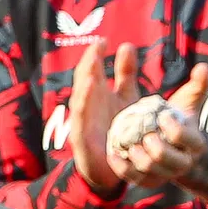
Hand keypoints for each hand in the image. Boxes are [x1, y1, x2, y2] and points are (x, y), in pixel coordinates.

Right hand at [69, 39, 138, 194]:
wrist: (112, 168)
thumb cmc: (118, 130)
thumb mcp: (127, 98)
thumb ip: (126, 74)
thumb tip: (127, 45)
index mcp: (99, 94)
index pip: (96, 70)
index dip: (97, 55)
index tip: (105, 40)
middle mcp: (89, 104)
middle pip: (86, 79)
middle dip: (90, 62)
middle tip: (98, 44)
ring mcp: (83, 120)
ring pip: (81, 96)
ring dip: (85, 80)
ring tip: (93, 63)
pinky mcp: (81, 137)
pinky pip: (81, 118)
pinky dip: (83, 103)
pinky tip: (88, 90)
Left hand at [107, 65, 207, 190]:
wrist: (171, 147)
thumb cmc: (177, 121)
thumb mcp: (186, 104)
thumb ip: (196, 86)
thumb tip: (203, 67)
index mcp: (194, 144)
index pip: (189, 140)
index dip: (176, 131)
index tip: (163, 117)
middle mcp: (181, 162)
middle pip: (170, 160)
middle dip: (157, 149)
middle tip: (146, 135)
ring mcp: (163, 174)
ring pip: (150, 171)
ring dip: (139, 158)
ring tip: (131, 144)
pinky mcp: (145, 180)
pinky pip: (133, 178)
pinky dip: (122, 167)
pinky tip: (114, 153)